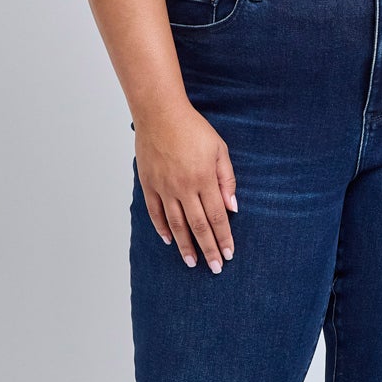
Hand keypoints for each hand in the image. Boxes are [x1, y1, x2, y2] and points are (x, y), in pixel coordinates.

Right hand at [134, 100, 237, 271]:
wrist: (160, 114)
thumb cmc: (193, 129)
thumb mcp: (219, 149)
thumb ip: (226, 180)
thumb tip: (233, 208)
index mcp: (204, 180)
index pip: (217, 217)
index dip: (224, 238)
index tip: (229, 254)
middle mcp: (184, 188)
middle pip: (198, 226)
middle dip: (208, 249)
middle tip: (215, 268)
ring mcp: (164, 188)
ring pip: (176, 224)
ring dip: (185, 246)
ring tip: (192, 262)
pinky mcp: (149, 184)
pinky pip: (156, 212)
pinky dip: (162, 229)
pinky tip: (169, 241)